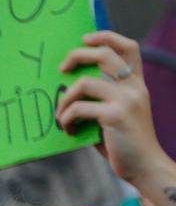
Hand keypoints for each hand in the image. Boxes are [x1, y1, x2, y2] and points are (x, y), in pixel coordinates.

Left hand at [56, 30, 175, 205]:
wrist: (145, 168)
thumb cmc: (124, 144)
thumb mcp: (114, 115)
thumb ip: (100, 99)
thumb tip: (65, 86)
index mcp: (135, 85)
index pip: (129, 47)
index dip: (106, 36)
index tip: (84, 40)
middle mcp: (133, 88)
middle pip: (103, 54)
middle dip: (76, 56)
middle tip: (61, 71)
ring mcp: (126, 100)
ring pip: (83, 84)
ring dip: (64, 101)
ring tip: (62, 117)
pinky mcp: (116, 115)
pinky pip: (79, 108)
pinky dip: (67, 119)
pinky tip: (69, 131)